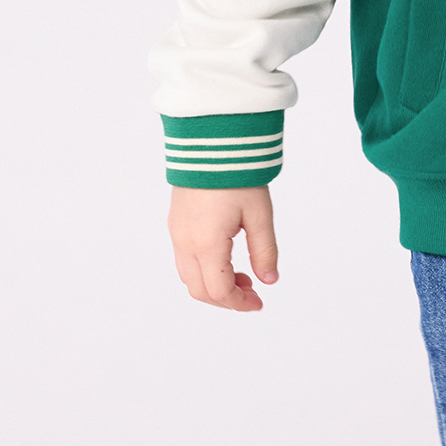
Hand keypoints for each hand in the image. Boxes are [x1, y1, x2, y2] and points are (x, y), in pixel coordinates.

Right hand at [168, 183, 278, 311]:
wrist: (210, 142)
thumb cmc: (236, 174)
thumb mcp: (260, 215)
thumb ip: (264, 252)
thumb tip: (269, 280)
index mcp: (206, 244)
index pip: (218, 291)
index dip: (239, 303)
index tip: (258, 303)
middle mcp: (185, 242)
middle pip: (199, 291)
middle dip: (226, 299)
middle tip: (252, 292)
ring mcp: (177, 233)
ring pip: (189, 277)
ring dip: (214, 285)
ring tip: (242, 274)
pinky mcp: (175, 223)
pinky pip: (184, 260)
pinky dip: (204, 270)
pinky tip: (226, 259)